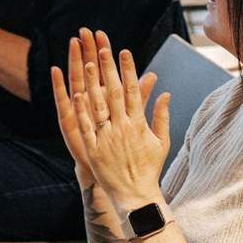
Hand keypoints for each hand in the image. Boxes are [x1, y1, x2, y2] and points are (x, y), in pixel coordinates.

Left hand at [69, 30, 169, 213]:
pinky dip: (82, 110)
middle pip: (114, 92)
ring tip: (86, 63)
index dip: (128, 69)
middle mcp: (122, 127)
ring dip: (92, 83)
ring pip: (98, 106)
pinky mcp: (94, 149)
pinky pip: (87, 126)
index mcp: (138, 124)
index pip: (133, 90)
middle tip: (103, 47)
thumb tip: (165, 93)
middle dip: (108, 69)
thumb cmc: (149, 169)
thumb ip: (161, 116)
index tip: (124, 51)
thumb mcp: (161, 142)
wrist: (135, 195)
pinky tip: (77, 93)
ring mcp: (107, 138)